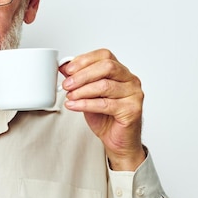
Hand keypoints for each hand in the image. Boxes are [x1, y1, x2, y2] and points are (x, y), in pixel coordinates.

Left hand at [60, 49, 145, 170]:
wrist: (118, 141)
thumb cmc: (106, 117)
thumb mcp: (88, 94)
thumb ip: (79, 80)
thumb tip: (64, 67)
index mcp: (121, 72)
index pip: (105, 56)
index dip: (85, 60)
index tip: (68, 69)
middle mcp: (131, 80)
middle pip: (107, 67)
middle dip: (82, 75)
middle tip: (67, 84)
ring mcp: (134, 94)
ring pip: (105, 85)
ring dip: (82, 90)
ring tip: (70, 96)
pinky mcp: (132, 110)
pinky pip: (105, 104)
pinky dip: (86, 104)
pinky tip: (74, 105)